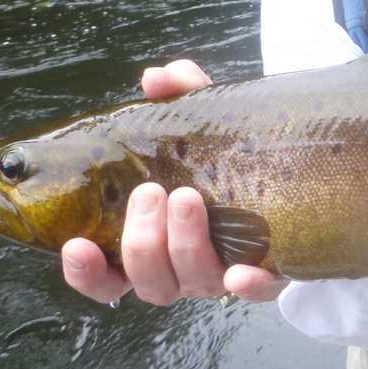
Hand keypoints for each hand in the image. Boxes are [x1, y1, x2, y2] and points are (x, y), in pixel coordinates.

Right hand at [61, 60, 287, 305]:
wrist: (289, 174)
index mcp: (154, 243)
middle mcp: (182, 268)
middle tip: (151, 192)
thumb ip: (179, 97)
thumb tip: (156, 77)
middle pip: (150, 281)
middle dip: (143, 241)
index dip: (86, 273)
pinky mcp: (268, 273)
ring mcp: (223, 274)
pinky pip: (258, 291)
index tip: (78, 245)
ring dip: (184, 245)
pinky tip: (242, 272)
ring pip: (193, 283)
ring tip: (186, 198)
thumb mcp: (202, 123)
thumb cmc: (225, 155)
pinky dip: (247, 286)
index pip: (107, 277)